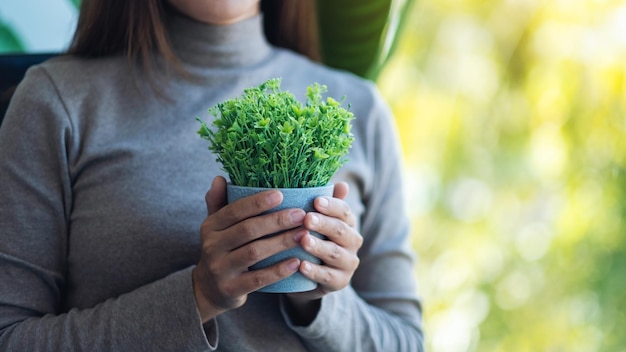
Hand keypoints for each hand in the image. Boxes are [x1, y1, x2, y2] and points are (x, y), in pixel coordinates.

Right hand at [192, 176, 306, 321]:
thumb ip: (218, 203)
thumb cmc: (222, 249)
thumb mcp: (215, 227)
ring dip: (281, 242)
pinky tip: (296, 262)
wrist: (209, 289)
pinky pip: (258, 279)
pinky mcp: (231, 289)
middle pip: (247, 230)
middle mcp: (212, 246)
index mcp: (210, 226)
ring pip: (254, 253)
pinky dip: (278, 270)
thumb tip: (220, 178)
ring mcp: (221, 269)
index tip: (281, 194)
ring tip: (303, 234)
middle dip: (276, 221)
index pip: (234, 211)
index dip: (257, 202)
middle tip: (301, 214)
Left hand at [285, 182, 362, 324]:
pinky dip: (314, 271)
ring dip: (319, 247)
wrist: (307, 275)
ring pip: (335, 253)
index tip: (316, 201)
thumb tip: (342, 184)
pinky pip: (328, 276)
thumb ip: (326, 203)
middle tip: (307, 219)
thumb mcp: (316, 220)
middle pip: (340, 231)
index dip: (331, 206)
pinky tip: (301, 266)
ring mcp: (348, 263)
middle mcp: (352, 242)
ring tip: (303, 240)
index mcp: (347, 223)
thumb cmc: (312, 238)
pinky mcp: (339, 282)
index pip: (344, 211)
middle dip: (324, 224)